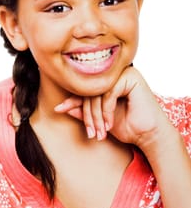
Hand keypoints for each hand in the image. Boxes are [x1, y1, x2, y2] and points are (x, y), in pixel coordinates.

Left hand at [54, 67, 169, 149]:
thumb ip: (82, 111)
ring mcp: (123, 73)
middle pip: (89, 90)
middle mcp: (115, 73)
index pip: (85, 88)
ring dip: (96, 116)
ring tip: (100, 132)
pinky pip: (108, 93)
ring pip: (97, 92)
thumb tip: (60, 106)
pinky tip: (109, 124)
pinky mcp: (131, 77)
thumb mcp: (99, 119)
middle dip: (88, 115)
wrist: (148, 135)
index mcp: (107, 81)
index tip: (58, 109)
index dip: (72, 100)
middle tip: (91, 133)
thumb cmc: (127, 126)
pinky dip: (106, 111)